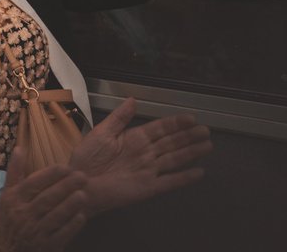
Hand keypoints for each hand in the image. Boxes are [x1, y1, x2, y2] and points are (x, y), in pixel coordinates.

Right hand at [0, 146, 87, 251]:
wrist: (5, 250)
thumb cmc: (8, 219)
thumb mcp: (7, 195)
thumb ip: (15, 172)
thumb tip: (20, 147)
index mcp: (14, 199)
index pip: (33, 184)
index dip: (50, 175)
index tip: (65, 166)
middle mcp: (23, 214)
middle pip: (46, 198)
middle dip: (65, 187)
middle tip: (82, 176)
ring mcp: (35, 232)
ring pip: (55, 216)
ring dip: (70, 205)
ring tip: (83, 194)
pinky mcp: (46, 246)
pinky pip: (61, 234)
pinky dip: (71, 225)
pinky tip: (81, 216)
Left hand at [69, 98, 210, 215]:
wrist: (79, 183)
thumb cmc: (87, 158)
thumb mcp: (101, 133)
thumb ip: (118, 118)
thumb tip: (132, 99)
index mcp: (133, 138)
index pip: (159, 128)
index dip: (175, 123)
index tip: (190, 118)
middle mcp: (145, 153)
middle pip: (171, 142)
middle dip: (188, 136)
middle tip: (206, 131)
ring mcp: (148, 170)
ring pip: (174, 159)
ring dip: (191, 153)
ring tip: (207, 146)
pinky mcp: (148, 187)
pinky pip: (169, 181)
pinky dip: (184, 177)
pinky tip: (198, 173)